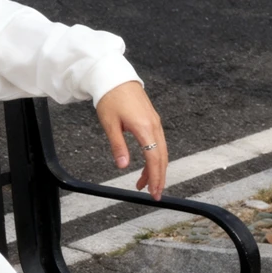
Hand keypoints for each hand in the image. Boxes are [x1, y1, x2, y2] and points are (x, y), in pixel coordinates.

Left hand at [95, 81, 167, 200]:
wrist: (115, 78)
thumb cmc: (111, 98)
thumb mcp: (110, 124)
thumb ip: (118, 146)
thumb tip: (122, 166)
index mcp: (144, 127)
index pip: (153, 158)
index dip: (155, 177)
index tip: (153, 192)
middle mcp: (154, 126)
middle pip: (161, 157)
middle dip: (159, 177)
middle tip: (153, 194)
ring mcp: (155, 123)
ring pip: (161, 151)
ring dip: (155, 169)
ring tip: (144, 183)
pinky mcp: (152, 121)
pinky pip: (158, 143)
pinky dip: (154, 157)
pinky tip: (147, 165)